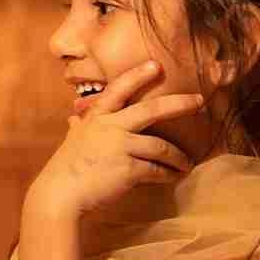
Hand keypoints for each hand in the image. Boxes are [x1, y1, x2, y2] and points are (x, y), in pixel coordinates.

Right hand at [27, 61, 203, 219]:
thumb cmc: (66, 168)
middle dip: (178, 104)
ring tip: (187, 163)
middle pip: (151, 110)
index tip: (156, 65)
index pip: (119, 89)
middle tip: (199, 101)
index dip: (137, 76)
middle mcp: (110, 127)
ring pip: (160, 146)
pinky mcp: (128, 169)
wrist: (60, 194)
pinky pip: (156, 170)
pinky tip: (174, 177)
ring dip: (178, 156)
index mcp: (97, 117)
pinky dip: (168, 174)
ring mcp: (120, 147)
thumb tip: (73, 119)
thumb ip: (78, 127)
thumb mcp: (72, 140)